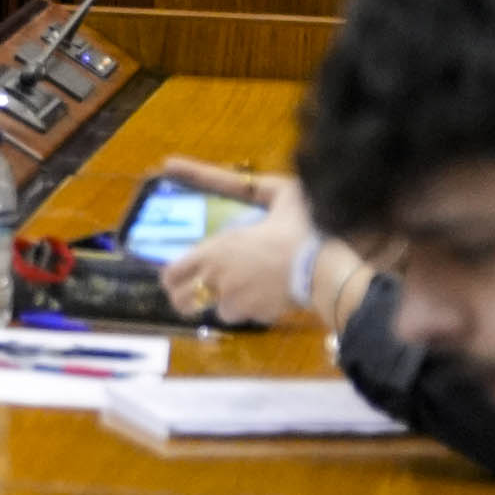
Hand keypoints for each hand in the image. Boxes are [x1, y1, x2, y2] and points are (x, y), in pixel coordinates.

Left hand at [155, 156, 314, 326]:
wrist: (322, 268)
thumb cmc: (300, 228)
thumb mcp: (281, 196)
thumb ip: (259, 188)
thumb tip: (252, 176)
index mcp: (213, 250)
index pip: (172, 272)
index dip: (172, 277)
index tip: (178, 277)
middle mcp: (216, 277)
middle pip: (182, 300)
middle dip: (186, 299)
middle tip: (198, 294)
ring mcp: (234, 300)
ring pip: (216, 312)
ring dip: (224, 305)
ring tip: (240, 294)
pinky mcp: (255, 316)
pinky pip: (247, 318)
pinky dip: (252, 312)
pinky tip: (266, 299)